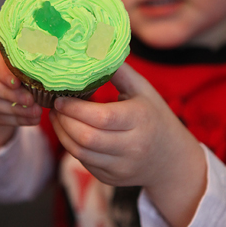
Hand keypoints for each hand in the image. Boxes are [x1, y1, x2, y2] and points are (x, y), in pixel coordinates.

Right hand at [0, 33, 41, 162]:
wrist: (2, 76)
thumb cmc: (16, 59)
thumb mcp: (20, 52)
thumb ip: (28, 52)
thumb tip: (47, 54)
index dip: (2, 71)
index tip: (19, 82)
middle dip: (8, 94)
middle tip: (31, 100)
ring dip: (12, 110)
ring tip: (35, 112)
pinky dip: (11, 120)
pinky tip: (29, 120)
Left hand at [50, 63, 205, 226]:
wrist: (171, 159)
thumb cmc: (154, 116)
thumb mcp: (143, 90)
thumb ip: (118, 71)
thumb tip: (93, 48)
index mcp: (140, 120)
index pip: (100, 117)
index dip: (74, 108)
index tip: (60, 97)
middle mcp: (132, 146)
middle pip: (86, 137)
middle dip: (63, 121)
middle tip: (53, 106)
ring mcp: (121, 166)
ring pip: (80, 153)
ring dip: (62, 134)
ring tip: (57, 117)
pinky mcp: (111, 178)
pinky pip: (84, 162)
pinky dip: (72, 146)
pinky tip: (69, 131)